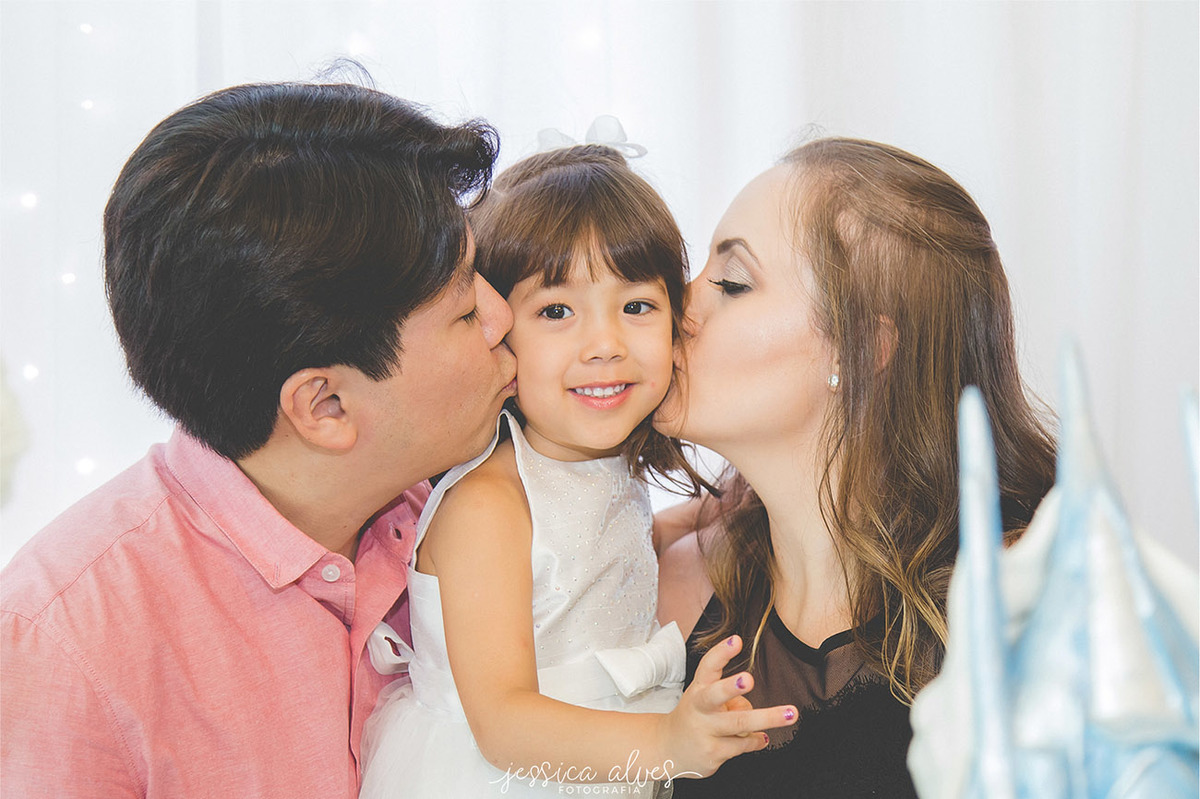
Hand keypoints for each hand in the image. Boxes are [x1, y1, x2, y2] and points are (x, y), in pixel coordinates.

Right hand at [655, 635, 796, 777]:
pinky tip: (761, 738)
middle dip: (731, 687)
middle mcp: (700, 708)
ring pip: (740, 724)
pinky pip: (743, 745)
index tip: (736, 640)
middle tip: (748, 680)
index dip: (721, 653)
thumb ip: (728, 697)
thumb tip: (750, 709)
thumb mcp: (705, 699)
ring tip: (791, 714)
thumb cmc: (696, 716)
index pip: (708, 666)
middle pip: (716, 695)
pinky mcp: (712, 753)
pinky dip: (756, 740)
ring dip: (768, 718)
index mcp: (698, 688)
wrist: (668, 748)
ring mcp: (705, 731)